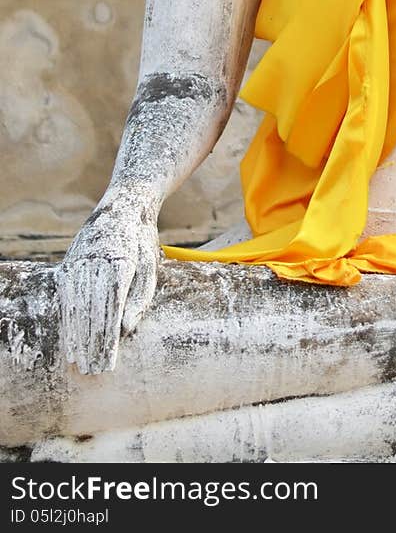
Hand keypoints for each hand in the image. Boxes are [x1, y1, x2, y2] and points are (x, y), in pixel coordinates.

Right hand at [55, 190, 160, 373]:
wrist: (126, 202)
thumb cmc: (143, 240)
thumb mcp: (151, 266)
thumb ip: (141, 298)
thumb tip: (126, 331)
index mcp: (121, 261)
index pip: (111, 309)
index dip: (108, 339)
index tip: (109, 363)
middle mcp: (96, 261)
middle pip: (90, 311)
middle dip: (91, 344)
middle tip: (93, 371)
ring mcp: (80, 260)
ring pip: (75, 306)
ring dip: (77, 337)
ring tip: (80, 362)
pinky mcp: (69, 261)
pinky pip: (66, 296)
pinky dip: (67, 320)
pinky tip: (70, 339)